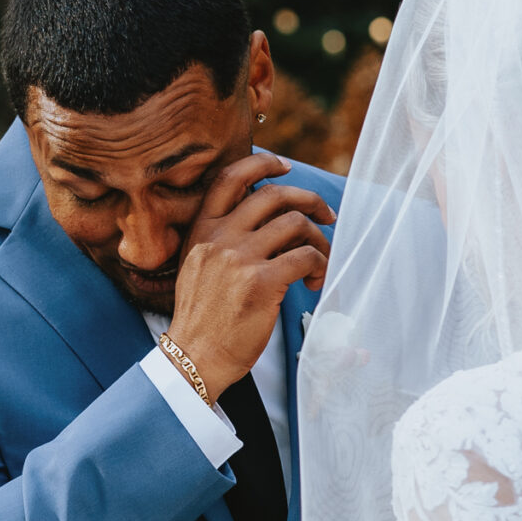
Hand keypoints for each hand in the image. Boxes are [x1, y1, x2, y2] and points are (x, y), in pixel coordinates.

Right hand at [167, 153, 333, 397]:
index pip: (230, 178)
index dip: (262, 163)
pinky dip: (320, 264)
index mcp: (201, 230)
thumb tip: (270, 224)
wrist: (194, 357)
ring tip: (322, 260)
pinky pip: (305, 257)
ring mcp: (240, 259)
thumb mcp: (199, 268)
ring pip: (295, 224)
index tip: (285, 167)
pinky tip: (316, 282)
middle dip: (309, 199)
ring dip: (319, 238)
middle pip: (273, 195)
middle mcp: (219, 238)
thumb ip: (224, 242)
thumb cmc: (203, 319)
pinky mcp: (261, 283)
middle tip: (327, 216)